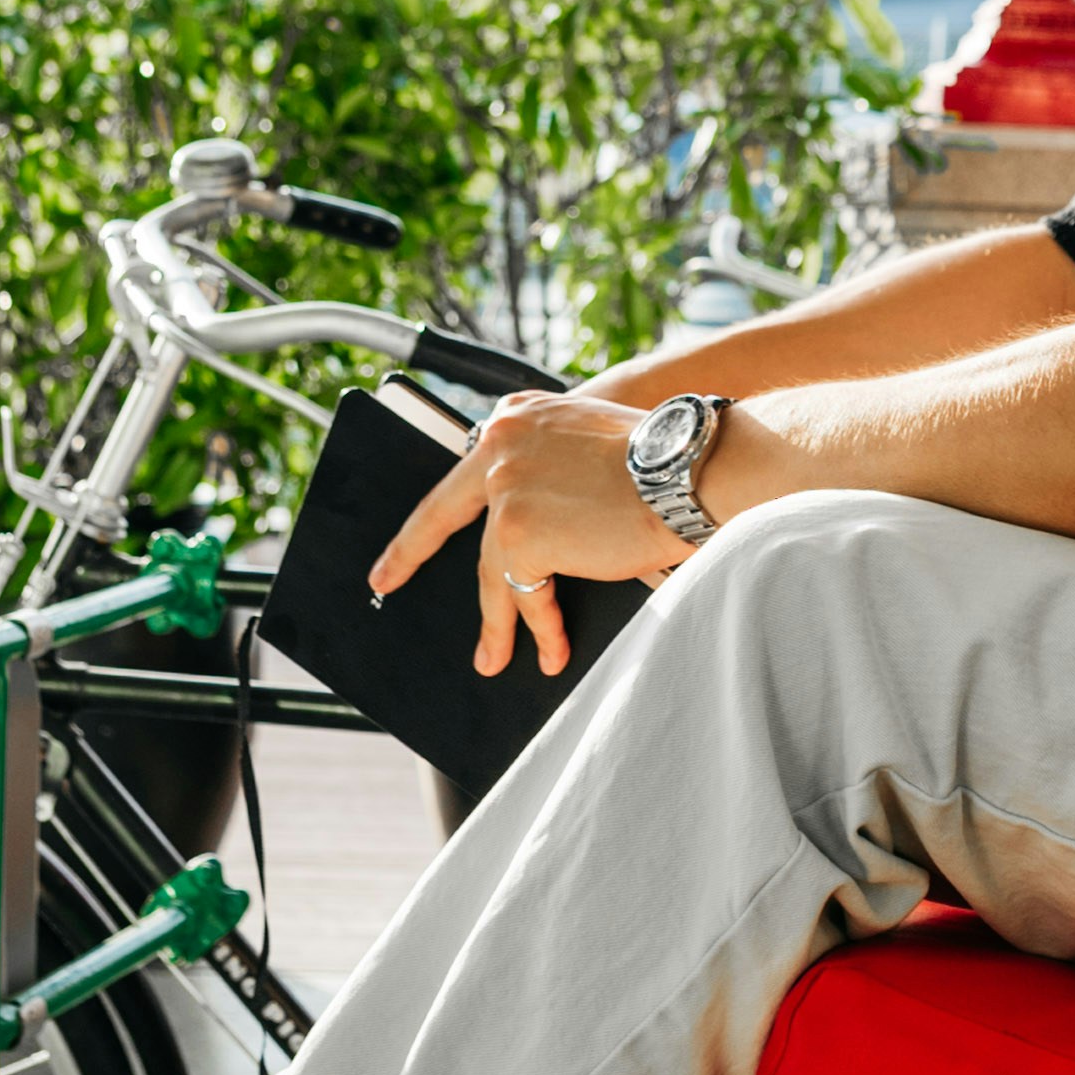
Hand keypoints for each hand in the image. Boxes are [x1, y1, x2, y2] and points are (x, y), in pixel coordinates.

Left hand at [369, 394, 693, 679]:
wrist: (688, 469)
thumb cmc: (663, 461)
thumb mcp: (588, 442)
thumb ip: (547, 466)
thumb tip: (532, 525)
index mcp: (516, 417)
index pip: (465, 472)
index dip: (440, 509)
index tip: (414, 532)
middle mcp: (499, 444)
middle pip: (443, 513)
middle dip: (408, 553)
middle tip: (385, 581)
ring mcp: (505, 489)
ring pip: (490, 570)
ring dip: (498, 621)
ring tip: (494, 657)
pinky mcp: (518, 534)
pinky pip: (523, 595)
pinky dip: (539, 628)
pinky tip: (550, 650)